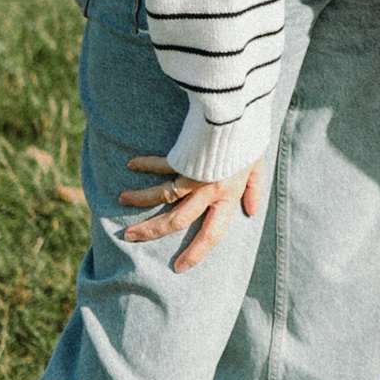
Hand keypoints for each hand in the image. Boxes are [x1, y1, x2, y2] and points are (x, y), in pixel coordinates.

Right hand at [121, 151, 268, 272]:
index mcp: (227, 197)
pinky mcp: (184, 156)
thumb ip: (255, 188)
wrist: (240, 112)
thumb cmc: (250, 139)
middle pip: (177, 220)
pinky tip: (132, 164)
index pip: (212, 234)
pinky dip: (146, 164)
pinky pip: (162, 165)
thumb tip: (251, 211)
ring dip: (140, 199)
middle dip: (152, 231)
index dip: (195, 253)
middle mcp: (209, 191)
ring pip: (163, 195)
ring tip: (121, 200)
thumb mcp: (258, 165)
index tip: (179, 267)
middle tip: (130, 236)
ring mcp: (194, 175)